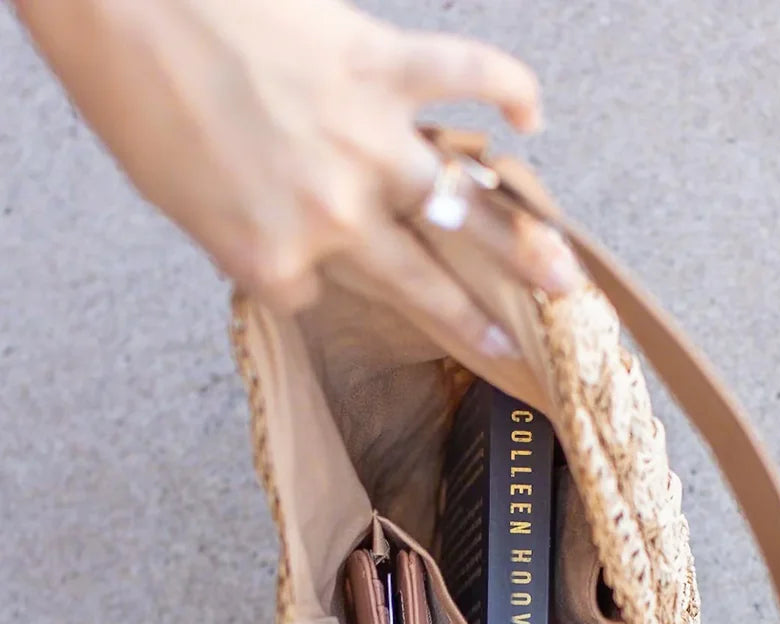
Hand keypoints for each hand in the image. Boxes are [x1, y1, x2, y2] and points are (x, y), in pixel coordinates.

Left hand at [17, 0, 580, 346]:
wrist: (125, 3)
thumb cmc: (134, 100)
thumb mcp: (180, 204)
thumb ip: (246, 237)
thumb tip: (294, 246)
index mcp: (274, 256)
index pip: (307, 296)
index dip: (300, 278)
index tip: (293, 260)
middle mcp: (335, 212)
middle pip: (420, 281)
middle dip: (473, 319)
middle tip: (518, 346)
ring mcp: (366, 139)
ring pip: (462, 204)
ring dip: (521, 243)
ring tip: (565, 277)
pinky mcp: (380, 62)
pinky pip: (464, 74)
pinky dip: (507, 92)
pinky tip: (531, 122)